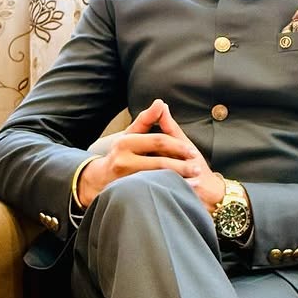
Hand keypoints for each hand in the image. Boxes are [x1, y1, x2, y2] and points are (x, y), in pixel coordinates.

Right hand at [76, 99, 221, 210]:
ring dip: (179, 181)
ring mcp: (124, 179)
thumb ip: (147, 120)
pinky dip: (170, 192)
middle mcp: (123, 160)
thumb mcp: (131, 134)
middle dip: (182, 166)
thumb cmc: (122, 153)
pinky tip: (182, 192)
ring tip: (195, 181)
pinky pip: (153, 193)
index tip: (192, 152)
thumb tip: (161, 102)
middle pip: (159, 163)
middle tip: (197, 169)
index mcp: (126, 142)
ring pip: (158, 180)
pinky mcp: (126, 195)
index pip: (158, 140)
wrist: (100, 178)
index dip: (177, 146)